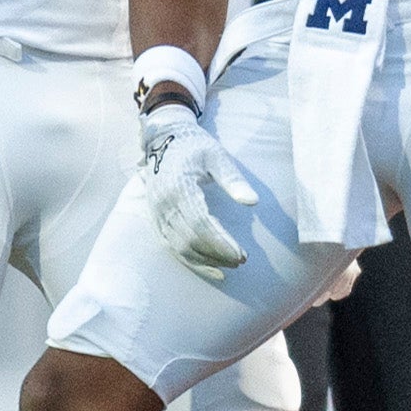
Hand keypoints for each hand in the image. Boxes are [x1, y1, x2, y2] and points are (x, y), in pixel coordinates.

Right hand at [141, 102, 256, 279]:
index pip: (201, 223)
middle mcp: (164, 204)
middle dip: (217, 254)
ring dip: (206, 261)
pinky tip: (213, 270)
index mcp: (179, 187)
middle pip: (191, 239)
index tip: (242, 254)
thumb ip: (233, 180)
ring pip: (181, 248)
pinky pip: (173, 247)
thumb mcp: (217, 156)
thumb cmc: (194, 146)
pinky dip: (192, 262)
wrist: (164, 139)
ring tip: (231, 265)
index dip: (221, 242)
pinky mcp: (157, 220)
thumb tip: (252, 201)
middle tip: (241, 260)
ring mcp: (158, 214)